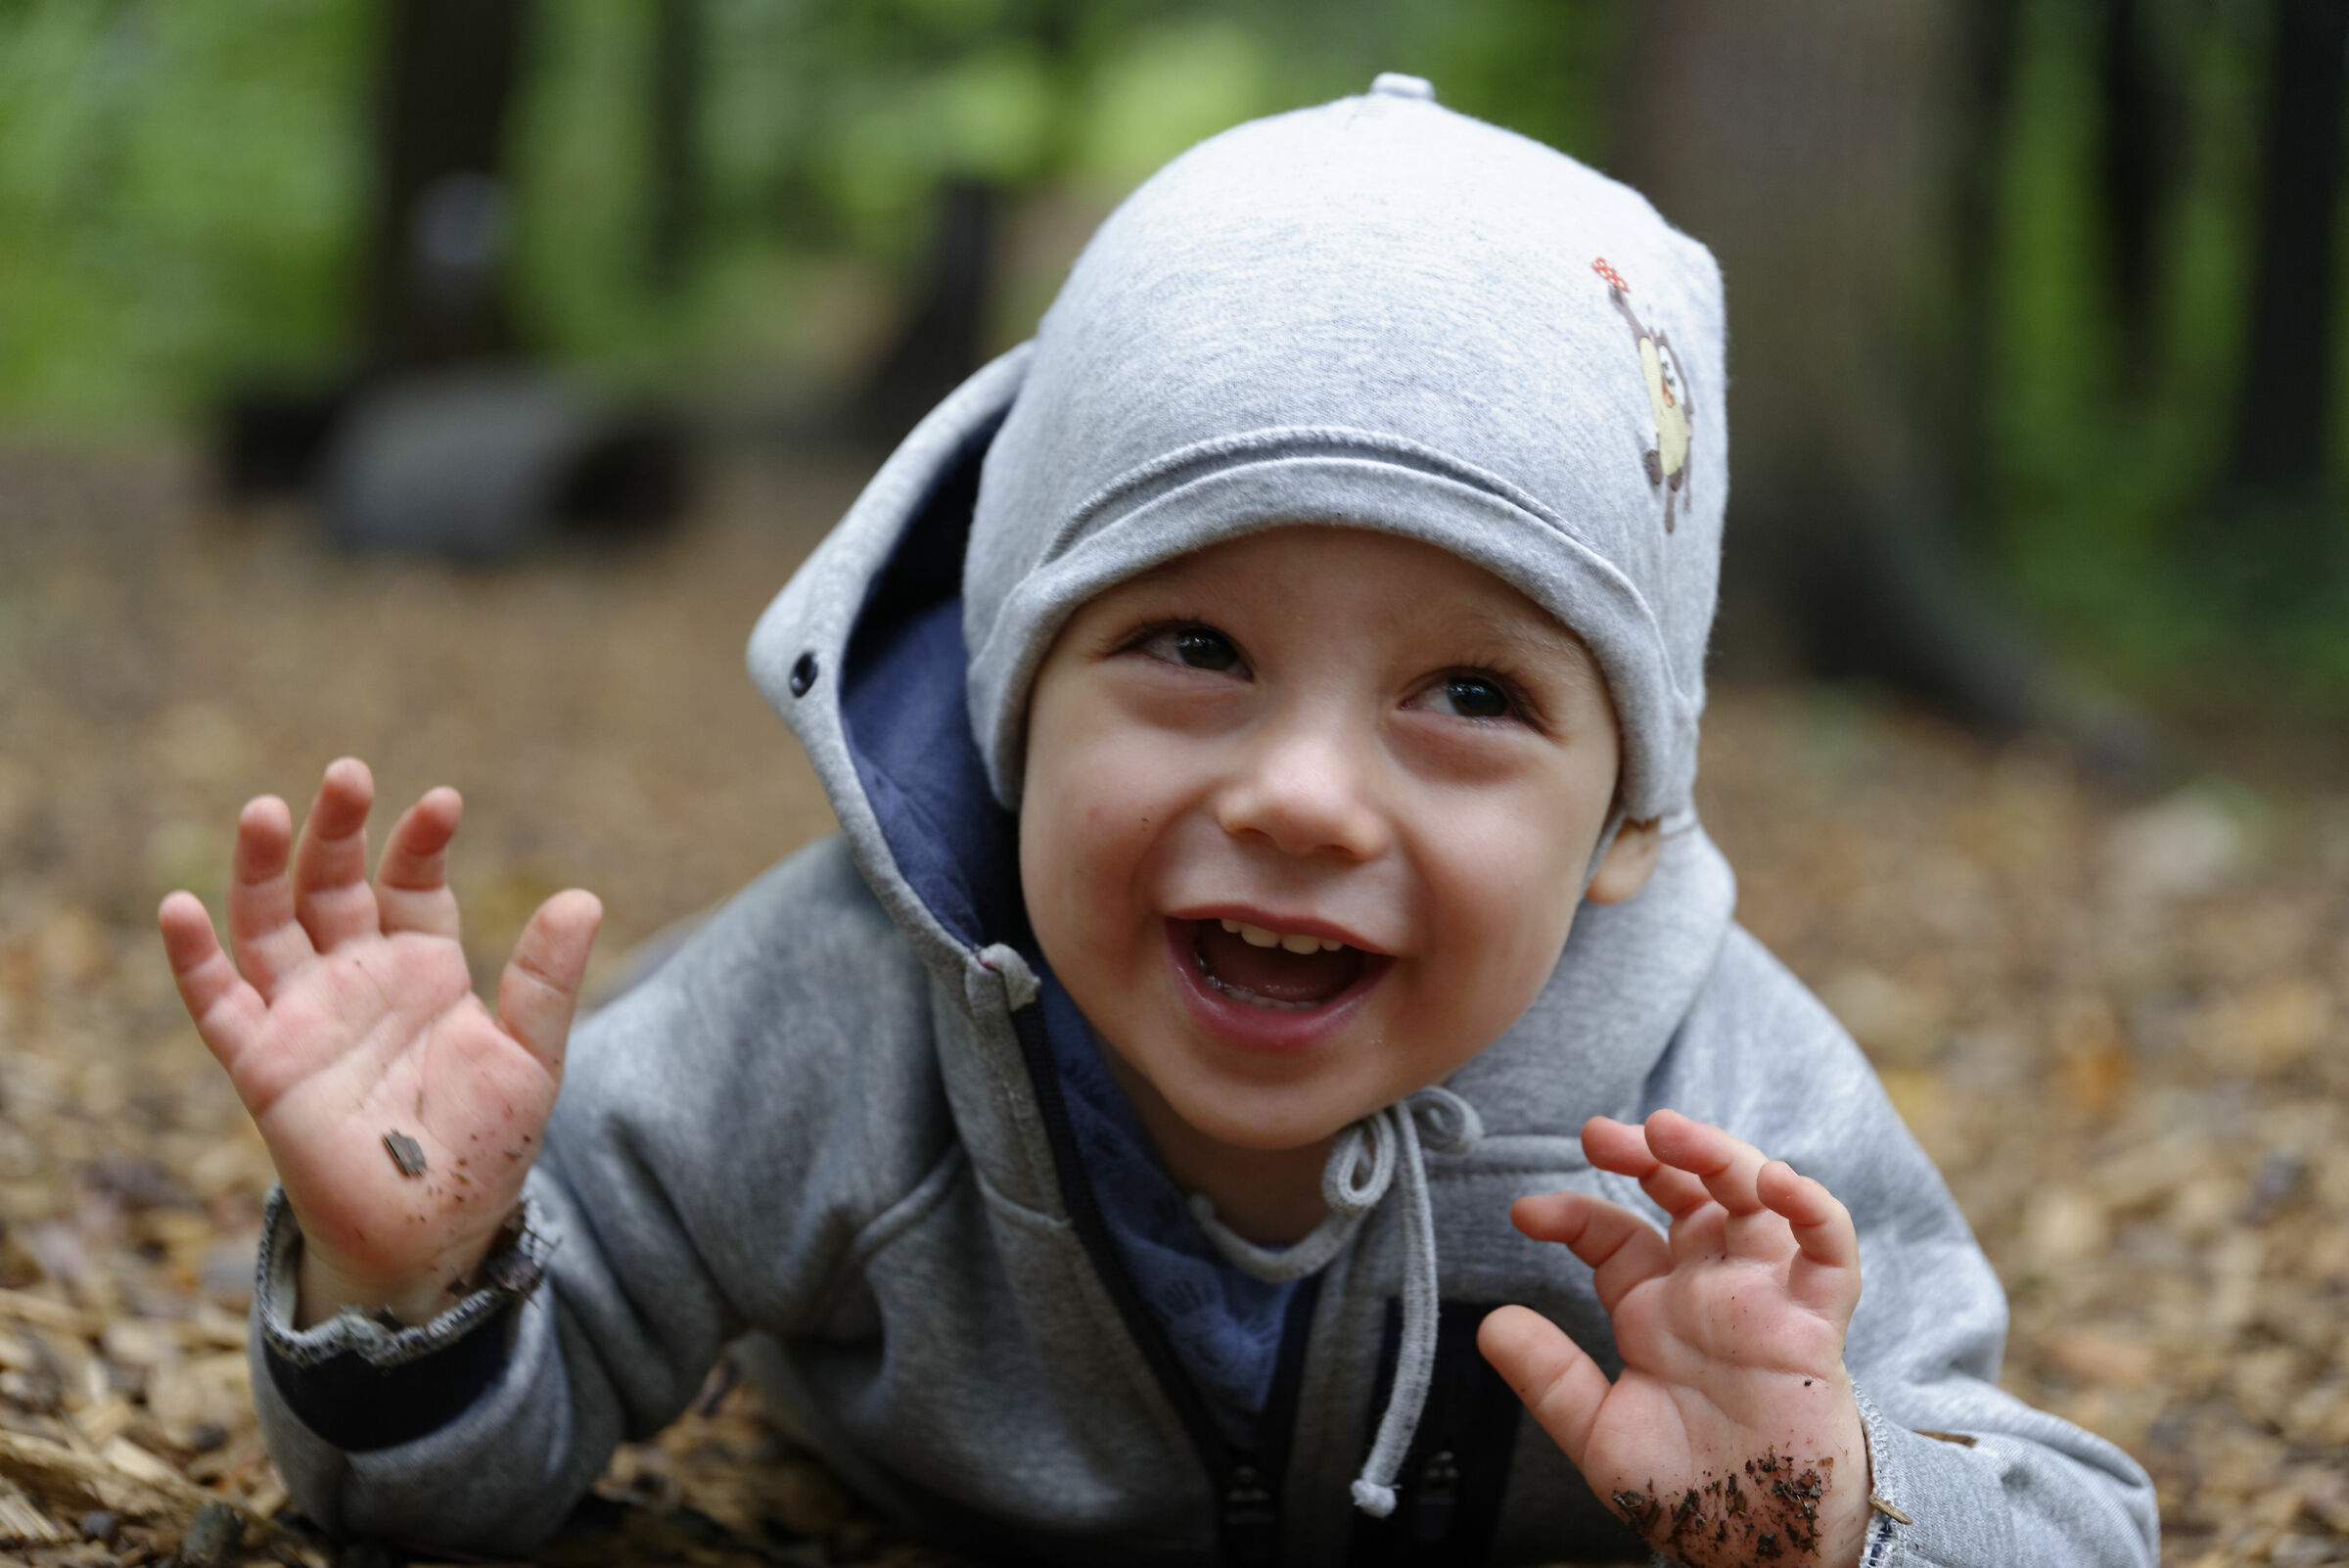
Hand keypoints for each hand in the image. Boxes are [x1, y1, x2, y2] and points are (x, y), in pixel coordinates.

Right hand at [158, 759, 599, 1326]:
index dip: (420, 841)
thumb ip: (548, 980)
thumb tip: (585, 895)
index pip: (413, 882)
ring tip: (268, 811)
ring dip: (263, 869)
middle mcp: (356, 978)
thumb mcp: (532, 1056)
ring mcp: (304, 1016)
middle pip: (333, 884)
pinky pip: (217, 1004)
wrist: (435, 1232)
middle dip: (337, 829)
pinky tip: (181, 908)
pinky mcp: (262, 1065)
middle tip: (348, 774)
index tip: (444, 801)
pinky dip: (194, 959)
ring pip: (269, 925)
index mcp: (423, 966)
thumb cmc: (484, 1144)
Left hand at [1479, 1110, 1869, 1567]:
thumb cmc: (1687, 1491)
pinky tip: (1777, 1181)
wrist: (1760, 1549)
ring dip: (1717, 1154)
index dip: (1572, 1213)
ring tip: (1672, 1131)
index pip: (1612, 1234)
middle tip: (1598, 1133)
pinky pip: (1828, 1254)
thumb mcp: (1599, 1433)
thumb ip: (1550, 1378)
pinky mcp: (1815, 1324)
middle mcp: (1707, 1290)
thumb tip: (1490, 1324)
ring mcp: (1763, 1299)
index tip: (1525, 1213)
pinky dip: (1812, 1210)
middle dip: (1647, 1152)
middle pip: (1684, 1193)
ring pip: (1751, 1200)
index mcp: (1653, 1309)